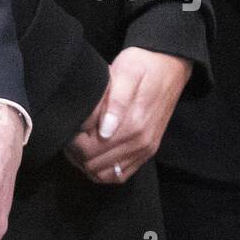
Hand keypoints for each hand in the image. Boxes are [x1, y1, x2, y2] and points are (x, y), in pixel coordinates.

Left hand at [66, 47, 191, 185]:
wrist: (170, 65)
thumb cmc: (142, 64)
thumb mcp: (126, 72)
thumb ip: (116, 101)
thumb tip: (104, 131)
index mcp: (134, 124)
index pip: (92, 150)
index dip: (74, 143)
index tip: (69, 128)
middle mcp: (142, 142)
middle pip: (96, 165)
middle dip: (77, 154)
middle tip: (69, 135)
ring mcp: (145, 149)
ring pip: (108, 175)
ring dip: (88, 164)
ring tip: (78, 144)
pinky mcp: (147, 151)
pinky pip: (122, 174)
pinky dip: (104, 170)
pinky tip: (94, 153)